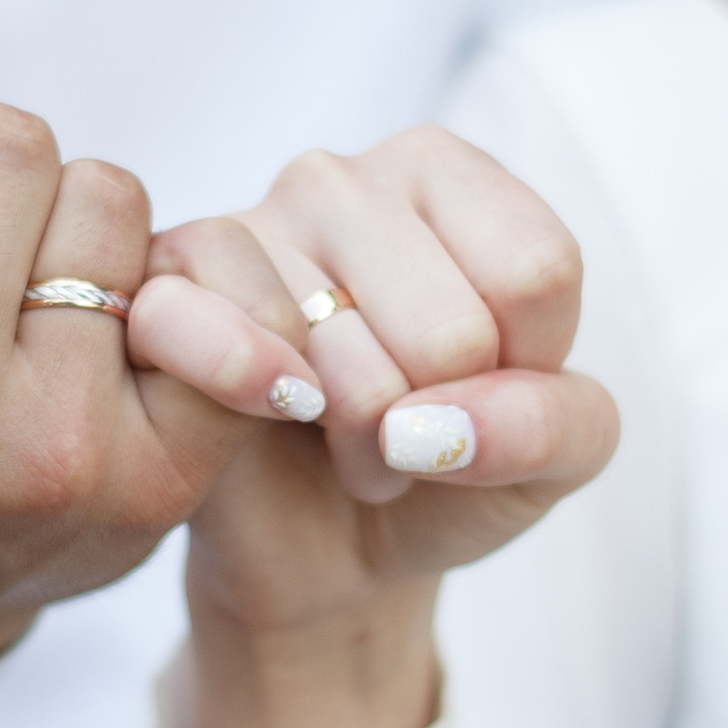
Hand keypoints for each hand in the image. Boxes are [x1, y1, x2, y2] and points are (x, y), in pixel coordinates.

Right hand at [126, 131, 618, 727]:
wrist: (332, 549)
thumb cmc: (450, 464)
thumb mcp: (562, 451)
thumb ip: (554, 422)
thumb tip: (445, 428)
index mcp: (450, 177)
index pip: (536, 270)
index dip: (525, 371)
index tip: (484, 385)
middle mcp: (344, 182)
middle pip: (453, 331)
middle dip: (436, 421)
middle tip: (403, 423)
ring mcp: (248, 230)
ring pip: (354, 369)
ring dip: (361, 447)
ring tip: (343, 434)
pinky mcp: (164, 295)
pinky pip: (230, 352)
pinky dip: (270, 422)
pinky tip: (265, 419)